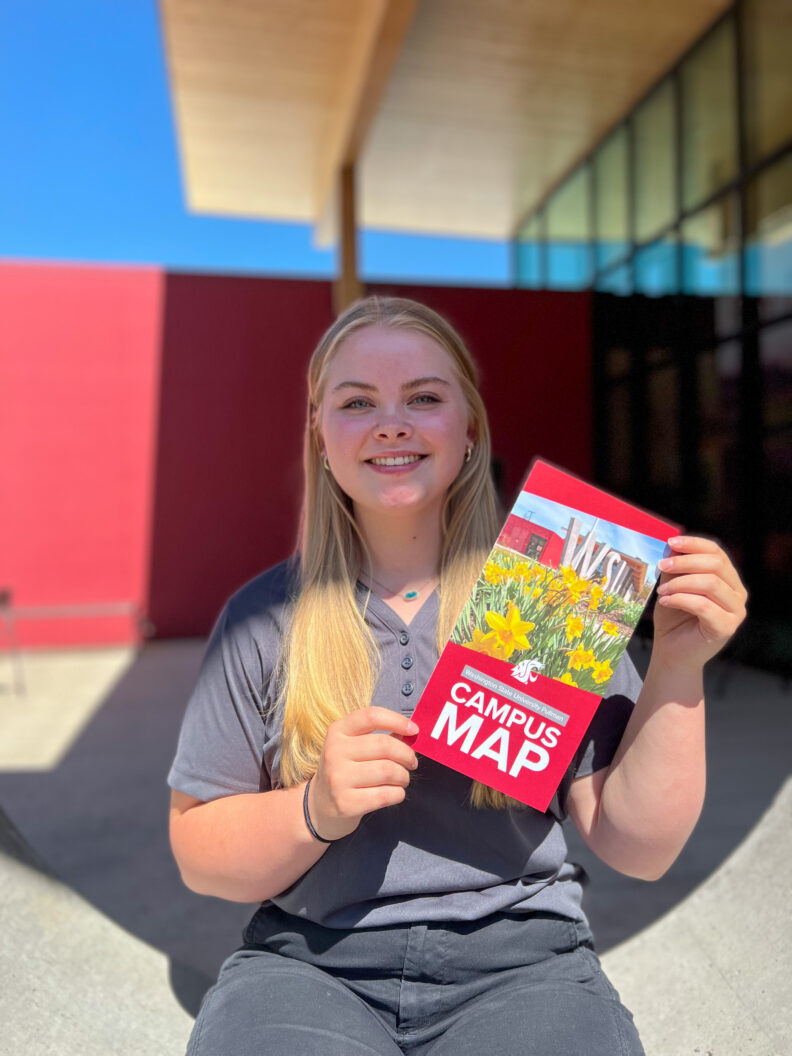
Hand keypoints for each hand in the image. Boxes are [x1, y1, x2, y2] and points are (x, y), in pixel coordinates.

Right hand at [307, 707, 418, 840]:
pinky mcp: (345, 803)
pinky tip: (395, 793)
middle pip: (385, 745)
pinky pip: (385, 795)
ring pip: (388, 770)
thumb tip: (411, 733)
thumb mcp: (352, 746)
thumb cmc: (346, 770)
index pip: (371, 716)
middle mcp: (334, 752)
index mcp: (337, 731)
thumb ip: (378, 737)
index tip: (414, 730)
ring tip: (402, 779)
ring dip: (403, 776)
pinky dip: (398, 794)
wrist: (320, 805)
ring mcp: (337, 778)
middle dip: (406, 754)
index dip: (397, 720)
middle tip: (411, 763)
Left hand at [652, 536, 746, 671]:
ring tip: (662, 591)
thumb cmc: (673, 618)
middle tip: (661, 566)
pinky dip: (681, 599)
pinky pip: (704, 605)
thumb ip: (675, 568)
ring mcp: (736, 611)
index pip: (716, 552)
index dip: (694, 544)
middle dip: (685, 562)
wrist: (672, 652)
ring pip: (711, 584)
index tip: (670, 543)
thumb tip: (671, 545)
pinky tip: (665, 601)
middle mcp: (737, 593)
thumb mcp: (672, 586)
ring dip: (681, 583)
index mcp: (728, 579)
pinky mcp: (727, 627)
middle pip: (716, 565)